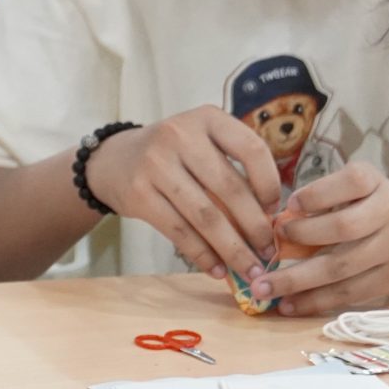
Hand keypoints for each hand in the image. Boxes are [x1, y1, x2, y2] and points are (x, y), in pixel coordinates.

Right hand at [84, 108, 281, 278]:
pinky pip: (179, 231)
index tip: (274, 210)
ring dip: (232, 249)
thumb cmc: (173, 156)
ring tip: (249, 269)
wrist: (114, 160)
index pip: (251, 149)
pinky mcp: (139, 193)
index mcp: (206, 118)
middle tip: (268, 252)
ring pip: (206, 216)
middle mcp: (180, 135)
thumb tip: (270, 219)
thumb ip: (233, 166)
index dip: (269, 183)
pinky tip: (217, 269)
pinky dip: (202, 255)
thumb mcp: (201, 142)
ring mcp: (156, 164)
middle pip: (229, 188)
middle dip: (255, 227)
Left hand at [246, 162, 388, 314]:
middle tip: (268, 251)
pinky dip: (315, 301)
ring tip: (265, 288)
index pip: (351, 182)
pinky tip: (289, 306)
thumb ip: (325, 197)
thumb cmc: (376, 206)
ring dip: (299, 281)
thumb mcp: (359, 187)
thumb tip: (277, 222)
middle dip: (301, 239)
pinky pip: (349, 294)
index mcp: (375, 183)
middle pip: (344, 229)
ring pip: (342, 268)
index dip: (318, 194)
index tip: (289, 206)